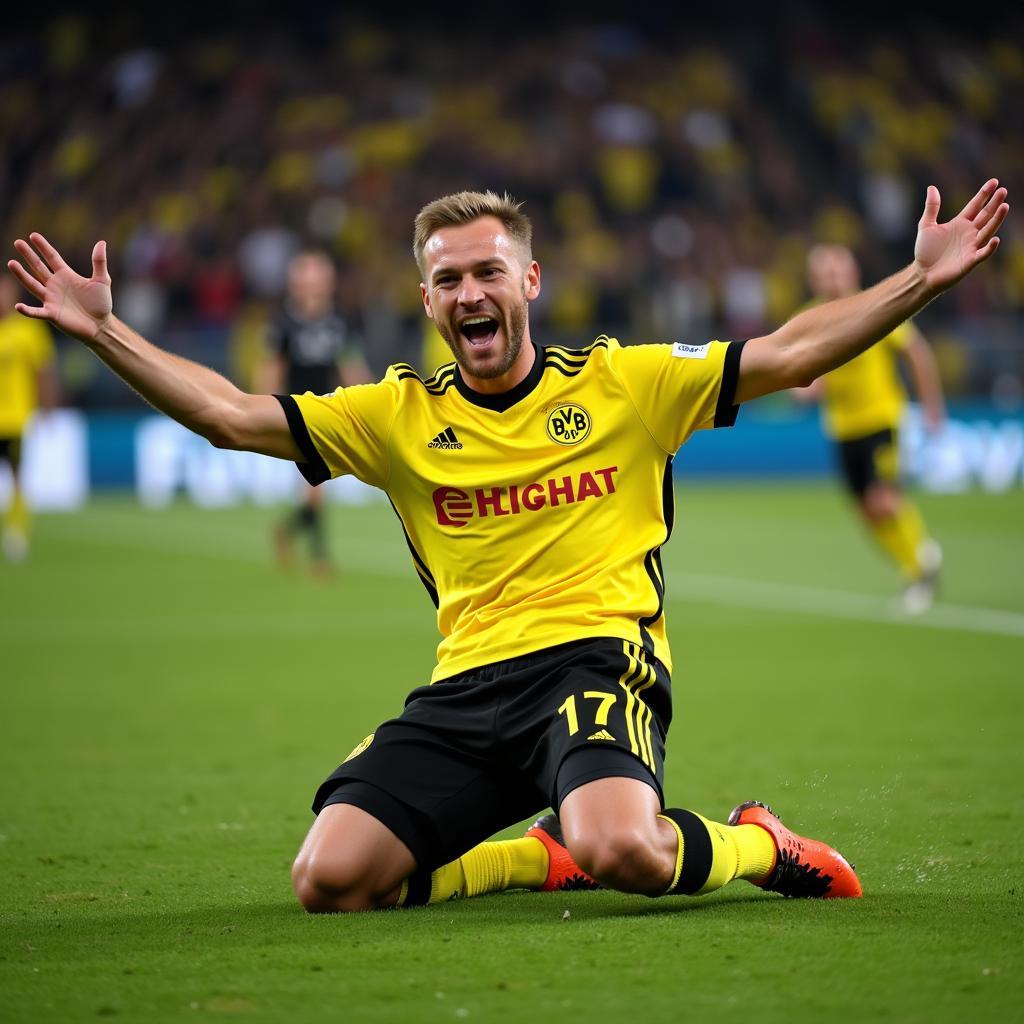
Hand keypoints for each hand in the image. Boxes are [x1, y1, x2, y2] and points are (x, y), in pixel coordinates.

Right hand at [7, 234, 111, 342]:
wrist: (101, 325)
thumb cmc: (101, 304)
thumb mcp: (102, 281)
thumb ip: (99, 262)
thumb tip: (101, 242)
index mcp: (66, 275)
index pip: (52, 257)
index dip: (43, 247)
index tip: (33, 235)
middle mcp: (55, 285)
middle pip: (38, 267)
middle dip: (29, 255)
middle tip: (18, 242)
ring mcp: (51, 299)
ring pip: (33, 285)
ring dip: (22, 275)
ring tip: (11, 263)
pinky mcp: (52, 314)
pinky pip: (37, 312)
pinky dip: (27, 310)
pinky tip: (18, 306)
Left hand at [914, 179, 1008, 293]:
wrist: (922, 273)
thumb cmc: (925, 251)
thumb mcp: (926, 226)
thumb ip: (931, 207)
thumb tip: (931, 187)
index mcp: (960, 223)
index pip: (976, 205)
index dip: (984, 194)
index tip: (994, 182)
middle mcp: (969, 233)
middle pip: (985, 215)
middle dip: (994, 203)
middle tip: (1003, 190)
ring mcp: (972, 246)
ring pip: (988, 230)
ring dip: (997, 220)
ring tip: (1004, 206)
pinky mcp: (970, 260)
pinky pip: (983, 253)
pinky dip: (990, 247)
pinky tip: (995, 239)